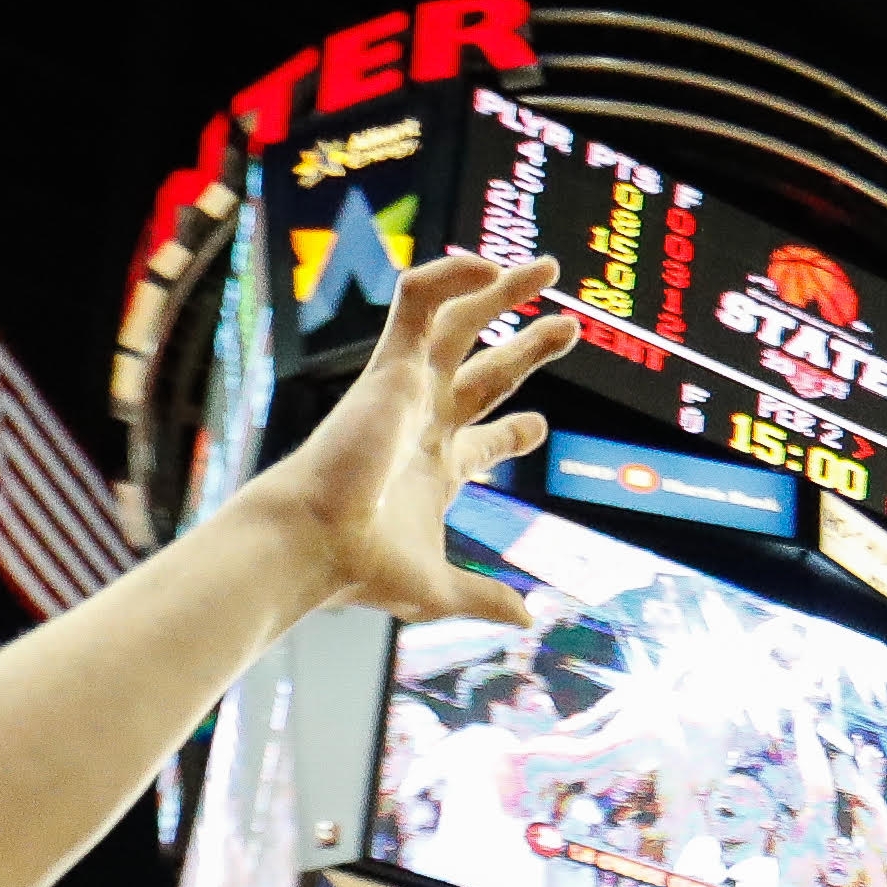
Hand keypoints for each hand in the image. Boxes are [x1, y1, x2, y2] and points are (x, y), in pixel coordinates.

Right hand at [256, 250, 577, 627]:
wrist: (316, 542)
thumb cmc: (365, 568)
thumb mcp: (440, 588)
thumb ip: (485, 598)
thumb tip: (528, 620)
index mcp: (435, 469)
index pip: (482, 437)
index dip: (514, 431)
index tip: (540, 428)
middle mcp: (424, 422)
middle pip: (485, 371)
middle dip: (528, 349)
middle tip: (569, 327)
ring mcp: (408, 390)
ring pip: (457, 321)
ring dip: (501, 291)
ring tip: (547, 267)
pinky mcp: (391, 365)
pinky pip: (418, 300)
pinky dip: (450, 276)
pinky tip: (490, 266)